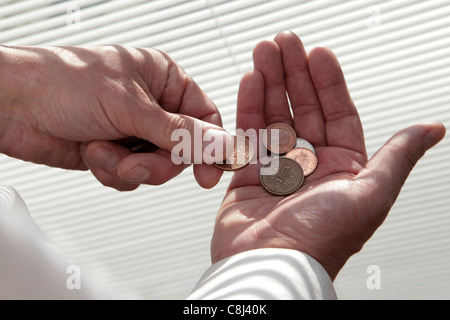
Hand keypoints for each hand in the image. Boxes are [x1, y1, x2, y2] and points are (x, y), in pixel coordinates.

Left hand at [0, 45, 230, 189]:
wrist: (13, 105)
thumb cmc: (63, 82)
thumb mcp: (131, 106)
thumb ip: (179, 132)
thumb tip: (220, 144)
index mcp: (163, 79)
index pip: (204, 117)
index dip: (210, 147)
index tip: (208, 173)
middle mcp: (151, 105)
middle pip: (181, 149)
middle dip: (157, 162)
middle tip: (136, 161)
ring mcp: (132, 130)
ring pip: (156, 166)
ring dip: (129, 166)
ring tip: (104, 150)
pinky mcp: (115, 151)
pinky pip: (131, 175)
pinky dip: (112, 170)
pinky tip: (93, 152)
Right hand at [210, 32, 445, 279]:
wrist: (270, 266)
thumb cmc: (320, 240)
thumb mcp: (370, 194)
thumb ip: (397, 157)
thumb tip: (432, 130)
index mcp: (342, 168)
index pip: (338, 113)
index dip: (328, 82)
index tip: (318, 53)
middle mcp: (310, 164)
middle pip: (303, 108)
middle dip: (294, 73)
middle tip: (284, 43)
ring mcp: (278, 166)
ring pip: (275, 114)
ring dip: (270, 82)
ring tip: (264, 53)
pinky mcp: (249, 172)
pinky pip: (249, 132)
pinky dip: (248, 106)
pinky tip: (250, 81)